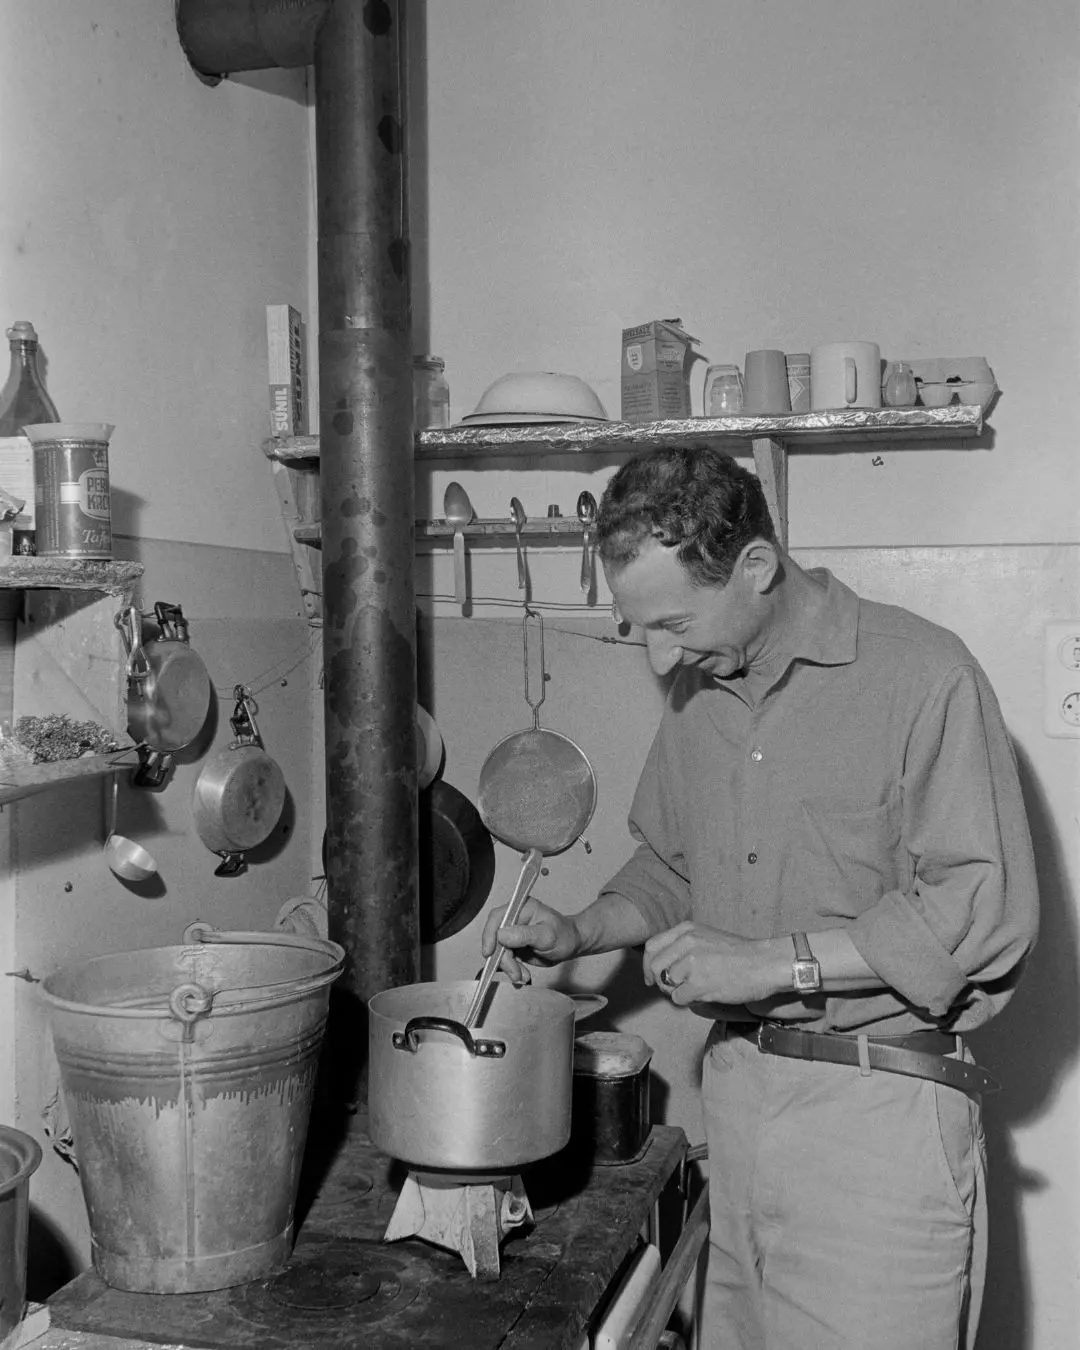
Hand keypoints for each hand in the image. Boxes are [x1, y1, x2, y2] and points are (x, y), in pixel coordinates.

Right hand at [480, 895, 580, 983]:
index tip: (489, 952)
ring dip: (509, 966)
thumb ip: (524, 935)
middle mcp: (514, 918)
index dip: (490, 935)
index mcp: (521, 908)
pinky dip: (512, 969)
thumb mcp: (546, 936)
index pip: (497, 918)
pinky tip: (523, 974)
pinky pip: (506, 959)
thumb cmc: (564, 935)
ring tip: (522, 976)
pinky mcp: (514, 946)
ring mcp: (513, 933)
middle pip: (496, 938)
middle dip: (503, 958)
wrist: (571, 945)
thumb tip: (501, 935)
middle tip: (514, 972)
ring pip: (499, 951)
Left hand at [643, 921, 781, 1005]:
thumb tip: (661, 966)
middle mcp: (686, 943)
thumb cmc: (739, 953)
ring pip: (666, 985)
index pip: (651, 947)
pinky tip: (705, 995)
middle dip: (661, 982)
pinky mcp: (699, 984)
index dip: (648, 965)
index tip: (652, 977)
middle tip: (675, 989)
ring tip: (697, 989)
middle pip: (655, 967)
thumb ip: (683, 946)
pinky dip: (689, 1001)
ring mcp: (692, 963)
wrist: (765, 963)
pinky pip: (679, 998)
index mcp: (687, 929)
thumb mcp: (707, 937)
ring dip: (677, 992)